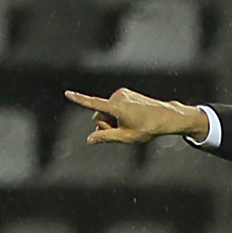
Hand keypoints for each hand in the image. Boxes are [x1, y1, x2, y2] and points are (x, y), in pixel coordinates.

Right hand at [62, 88, 208, 144]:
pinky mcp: (123, 92)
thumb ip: (105, 137)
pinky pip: (111, 106)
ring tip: (129, 123)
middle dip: (105, 124)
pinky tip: (130, 116)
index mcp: (118, 107)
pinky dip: (116, 113)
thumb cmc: (147, 128)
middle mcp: (118, 97)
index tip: (67, 93)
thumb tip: (89, 140)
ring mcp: (121, 93)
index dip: (80, 100)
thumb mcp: (126, 137)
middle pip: (98, 115)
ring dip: (111, 119)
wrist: (165, 116)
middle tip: (122, 130)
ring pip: (104, 111)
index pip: (94, 104)